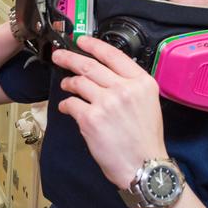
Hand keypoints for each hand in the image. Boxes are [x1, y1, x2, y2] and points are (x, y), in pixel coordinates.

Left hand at [53, 35, 166, 188]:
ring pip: (78, 82)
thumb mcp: (148, 103)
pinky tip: (66, 108)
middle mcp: (124, 89)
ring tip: (66, 85)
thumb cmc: (145, 139)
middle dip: (70, 58)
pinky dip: (66, 105)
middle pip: (90, 65)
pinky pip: (71, 104)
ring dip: (68, 83)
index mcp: (141, 82)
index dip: (93, 45)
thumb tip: (105, 74)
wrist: (143, 166)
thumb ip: (130, 85)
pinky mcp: (90, 119)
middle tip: (59, 56)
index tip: (80, 41)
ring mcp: (106, 103)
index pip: (113, 55)